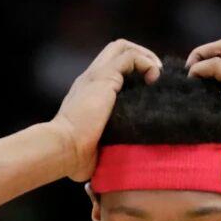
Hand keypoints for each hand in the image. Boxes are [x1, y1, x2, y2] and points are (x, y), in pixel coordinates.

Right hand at [51, 39, 161, 181]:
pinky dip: (146, 63)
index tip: (148, 90)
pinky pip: (129, 56)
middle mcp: (90, 79)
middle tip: (155, 78)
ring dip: (145, 56)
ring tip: (157, 77)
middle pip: (116, 50)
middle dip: (141, 56)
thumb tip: (113, 173)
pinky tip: (153, 79)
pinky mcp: (103, 77)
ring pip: (122, 47)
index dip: (132, 73)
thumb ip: (106, 147)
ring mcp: (95, 76)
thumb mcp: (96, 148)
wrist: (63, 148)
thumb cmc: (75, 156)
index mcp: (87, 93)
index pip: (110, 69)